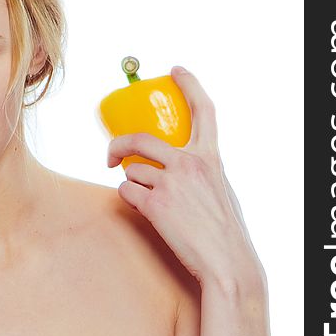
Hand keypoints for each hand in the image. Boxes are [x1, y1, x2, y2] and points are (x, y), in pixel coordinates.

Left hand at [107, 66, 262, 289]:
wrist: (226, 263)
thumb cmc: (225, 232)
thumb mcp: (221, 190)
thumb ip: (201, 172)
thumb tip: (176, 166)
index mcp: (211, 157)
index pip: (202, 110)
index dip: (188, 84)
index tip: (175, 71)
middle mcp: (189, 163)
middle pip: (139, 138)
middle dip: (117, 145)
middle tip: (110, 156)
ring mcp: (170, 183)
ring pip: (131, 171)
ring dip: (132, 184)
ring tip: (150, 202)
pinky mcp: (154, 204)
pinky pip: (126, 192)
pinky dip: (129, 200)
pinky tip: (145, 212)